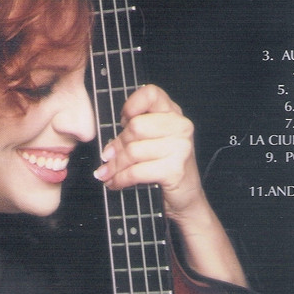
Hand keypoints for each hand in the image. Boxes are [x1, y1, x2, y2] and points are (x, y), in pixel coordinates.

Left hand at [93, 84, 205, 221]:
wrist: (186, 199)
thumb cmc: (166, 169)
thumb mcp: (154, 143)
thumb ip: (137, 132)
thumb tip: (109, 144)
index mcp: (174, 115)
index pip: (151, 93)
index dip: (131, 105)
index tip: (123, 122)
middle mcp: (181, 127)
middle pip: (135, 126)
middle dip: (117, 146)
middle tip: (108, 157)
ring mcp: (180, 148)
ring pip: (133, 151)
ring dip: (115, 166)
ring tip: (108, 174)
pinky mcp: (174, 170)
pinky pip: (136, 171)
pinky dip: (121, 179)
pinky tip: (116, 183)